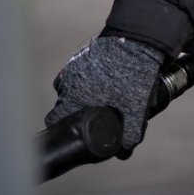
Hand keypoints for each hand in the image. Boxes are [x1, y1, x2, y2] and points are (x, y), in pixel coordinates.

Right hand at [45, 35, 165, 156]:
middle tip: (92, 114)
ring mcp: (71, 67)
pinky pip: (74, 76)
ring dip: (78, 96)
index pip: (55, 120)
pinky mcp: (78, 56)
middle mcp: (68, 81)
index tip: (73, 131)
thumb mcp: (135, 109)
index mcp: (75, 96)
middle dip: (74, 113)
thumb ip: (129, 134)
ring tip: (99, 97)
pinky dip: (83, 82)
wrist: (138, 41)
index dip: (62, 129)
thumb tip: (123, 153)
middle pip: (62, 106)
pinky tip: (100, 83)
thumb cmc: (134, 75)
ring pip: (68, 90)